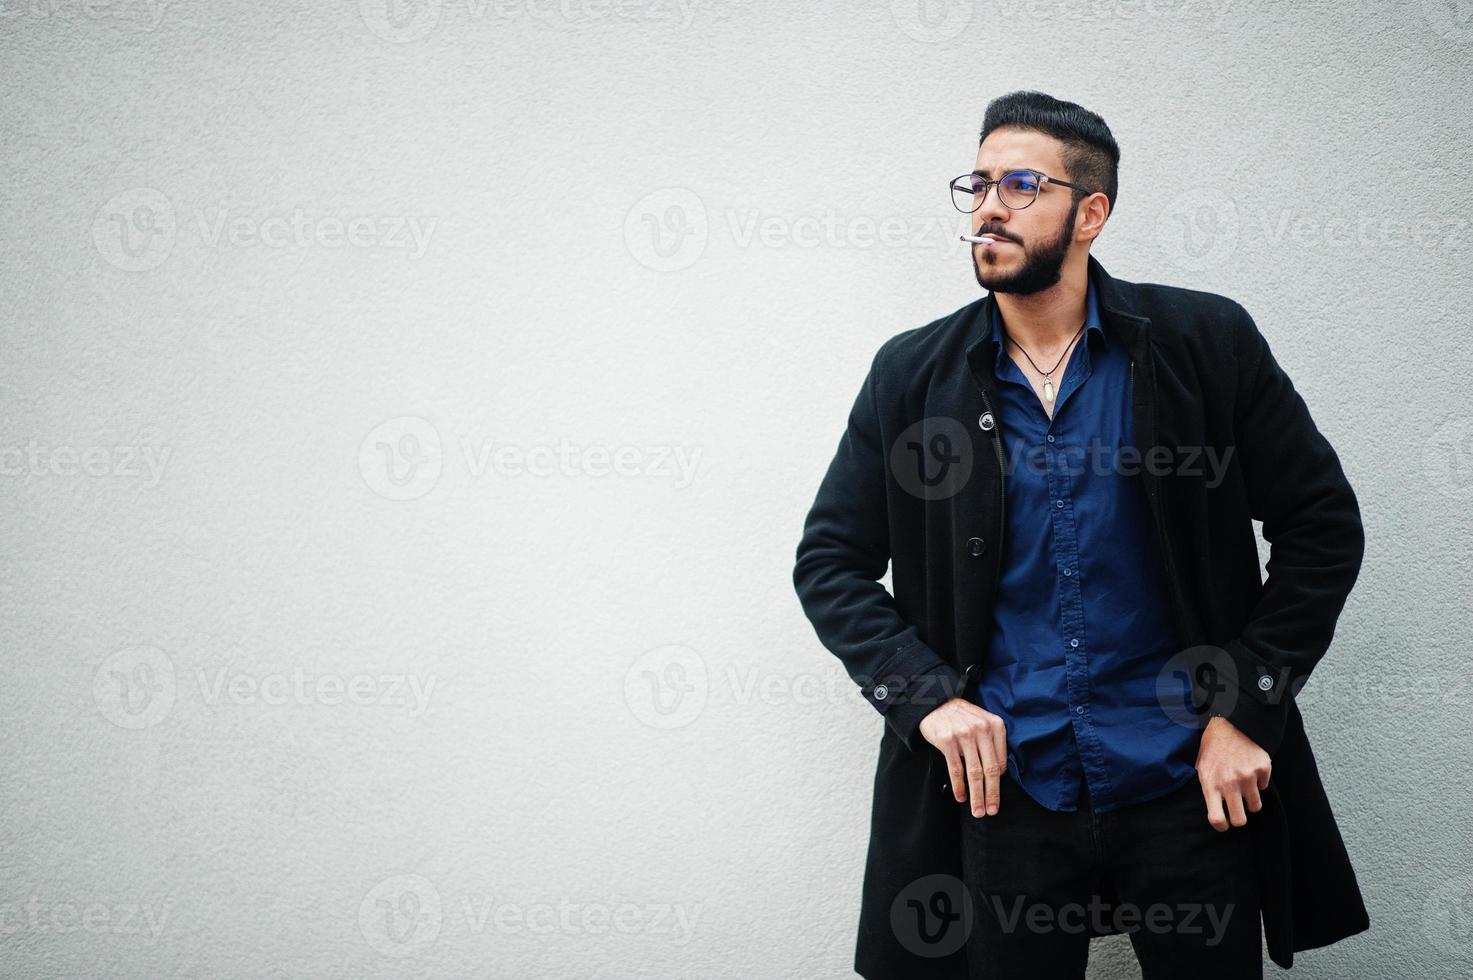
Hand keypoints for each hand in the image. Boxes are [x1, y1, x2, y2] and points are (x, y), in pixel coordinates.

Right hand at [919, 698, 1006, 817]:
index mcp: (995, 725)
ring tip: (978, 811)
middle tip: (992, 811)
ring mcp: (964, 735)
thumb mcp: (982, 721)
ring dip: (977, 796)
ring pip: (974, 773)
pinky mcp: (947, 740)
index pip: (1001, 762)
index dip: (998, 782)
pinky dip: (959, 787)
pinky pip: (956, 769)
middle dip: (992, 794)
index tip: (994, 795)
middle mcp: (982, 729)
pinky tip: (961, 797)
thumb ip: (992, 742)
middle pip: (990, 770)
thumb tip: (998, 774)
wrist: (934, 702)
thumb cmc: (961, 716)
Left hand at [1195, 715, 1271, 830]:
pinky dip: (1259, 782)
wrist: (1232, 722)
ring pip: (1255, 806)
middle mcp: (1229, 783)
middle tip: (1238, 809)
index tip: (1224, 823)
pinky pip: (1264, 787)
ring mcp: (1248, 777)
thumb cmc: (1213, 746)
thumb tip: (1215, 807)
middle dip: (1239, 817)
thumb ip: (1208, 787)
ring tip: (1244, 786)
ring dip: (1250, 799)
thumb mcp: (1202, 765)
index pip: (1217, 818)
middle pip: (1240, 820)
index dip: (1221, 826)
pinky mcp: (1263, 769)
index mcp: (1210, 783)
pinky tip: (1250, 769)